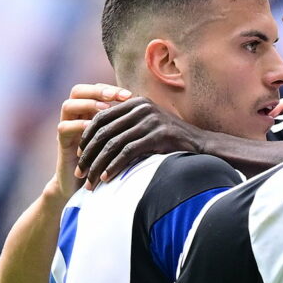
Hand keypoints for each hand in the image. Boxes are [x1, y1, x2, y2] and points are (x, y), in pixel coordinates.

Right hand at [55, 86, 125, 197]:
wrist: (87, 187)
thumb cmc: (110, 163)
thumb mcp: (122, 142)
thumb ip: (130, 126)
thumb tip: (155, 114)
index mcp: (89, 112)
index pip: (96, 90)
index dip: (110, 90)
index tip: (129, 95)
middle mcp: (76, 116)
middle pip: (78, 91)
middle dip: (96, 92)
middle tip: (114, 96)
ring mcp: (67, 128)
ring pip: (69, 106)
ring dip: (86, 106)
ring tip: (105, 109)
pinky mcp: (63, 143)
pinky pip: (65, 128)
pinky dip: (78, 126)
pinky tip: (93, 128)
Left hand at [78, 97, 202, 186]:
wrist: (202, 145)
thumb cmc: (173, 139)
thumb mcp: (150, 123)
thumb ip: (129, 123)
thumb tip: (103, 133)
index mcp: (136, 102)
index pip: (101, 117)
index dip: (87, 136)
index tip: (80, 154)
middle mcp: (141, 108)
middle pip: (104, 131)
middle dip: (89, 153)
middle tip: (80, 171)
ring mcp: (149, 122)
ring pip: (113, 144)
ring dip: (99, 164)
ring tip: (91, 180)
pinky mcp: (156, 137)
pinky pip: (127, 153)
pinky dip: (114, 166)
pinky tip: (107, 178)